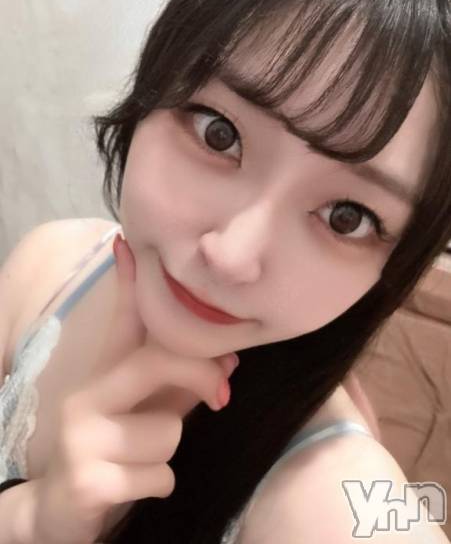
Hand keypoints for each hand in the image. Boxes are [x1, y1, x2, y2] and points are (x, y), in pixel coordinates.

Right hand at [30, 234, 238, 543]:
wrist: (59, 513)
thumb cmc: (117, 453)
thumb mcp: (150, 413)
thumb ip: (183, 385)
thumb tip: (231, 358)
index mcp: (102, 374)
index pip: (122, 322)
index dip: (128, 283)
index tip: (127, 244)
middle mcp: (85, 395)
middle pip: (156, 361)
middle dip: (199, 376)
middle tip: (223, 397)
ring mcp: (81, 435)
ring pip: (168, 431)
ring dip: (167, 454)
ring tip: (140, 463)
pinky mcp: (87, 479)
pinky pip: (160, 476)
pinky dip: (159, 486)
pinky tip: (132, 488)